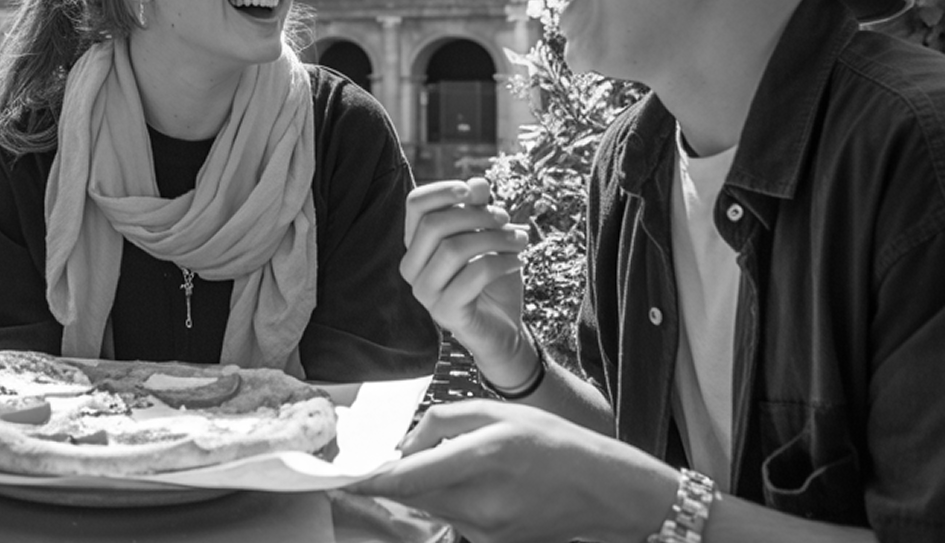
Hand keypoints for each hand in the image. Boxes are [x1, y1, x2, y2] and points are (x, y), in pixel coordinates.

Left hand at [350, 401, 676, 542]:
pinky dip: (446, 500)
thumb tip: (404, 444)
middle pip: (413, 495)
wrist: (605, 491)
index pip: (410, 478)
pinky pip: (453, 518)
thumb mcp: (498, 412)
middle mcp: (482, 502)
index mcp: (484, 459)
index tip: (339, 476)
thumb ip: (443, 421)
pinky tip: (471, 483)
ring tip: (443, 463)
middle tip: (371, 460)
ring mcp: (487, 530)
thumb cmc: (554, 442)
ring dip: (421, 487)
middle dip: (391, 479)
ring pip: (431, 506)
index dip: (370, 480)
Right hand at [401, 178, 533, 380]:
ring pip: (454, 249)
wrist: (503, 328)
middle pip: (434, 224)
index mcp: (416, 245)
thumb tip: (477, 183)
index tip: (473, 191)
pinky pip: (473, 275)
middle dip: (477, 215)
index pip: (415, 205)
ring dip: (494, 238)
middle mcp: (412, 268)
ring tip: (520, 240)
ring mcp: (425, 292)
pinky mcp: (445, 312)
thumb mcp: (487, 237)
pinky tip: (518, 261)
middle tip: (506, 218)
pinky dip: (501, 262)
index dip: (442, 190)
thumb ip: (479, 210)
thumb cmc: (491, 279)